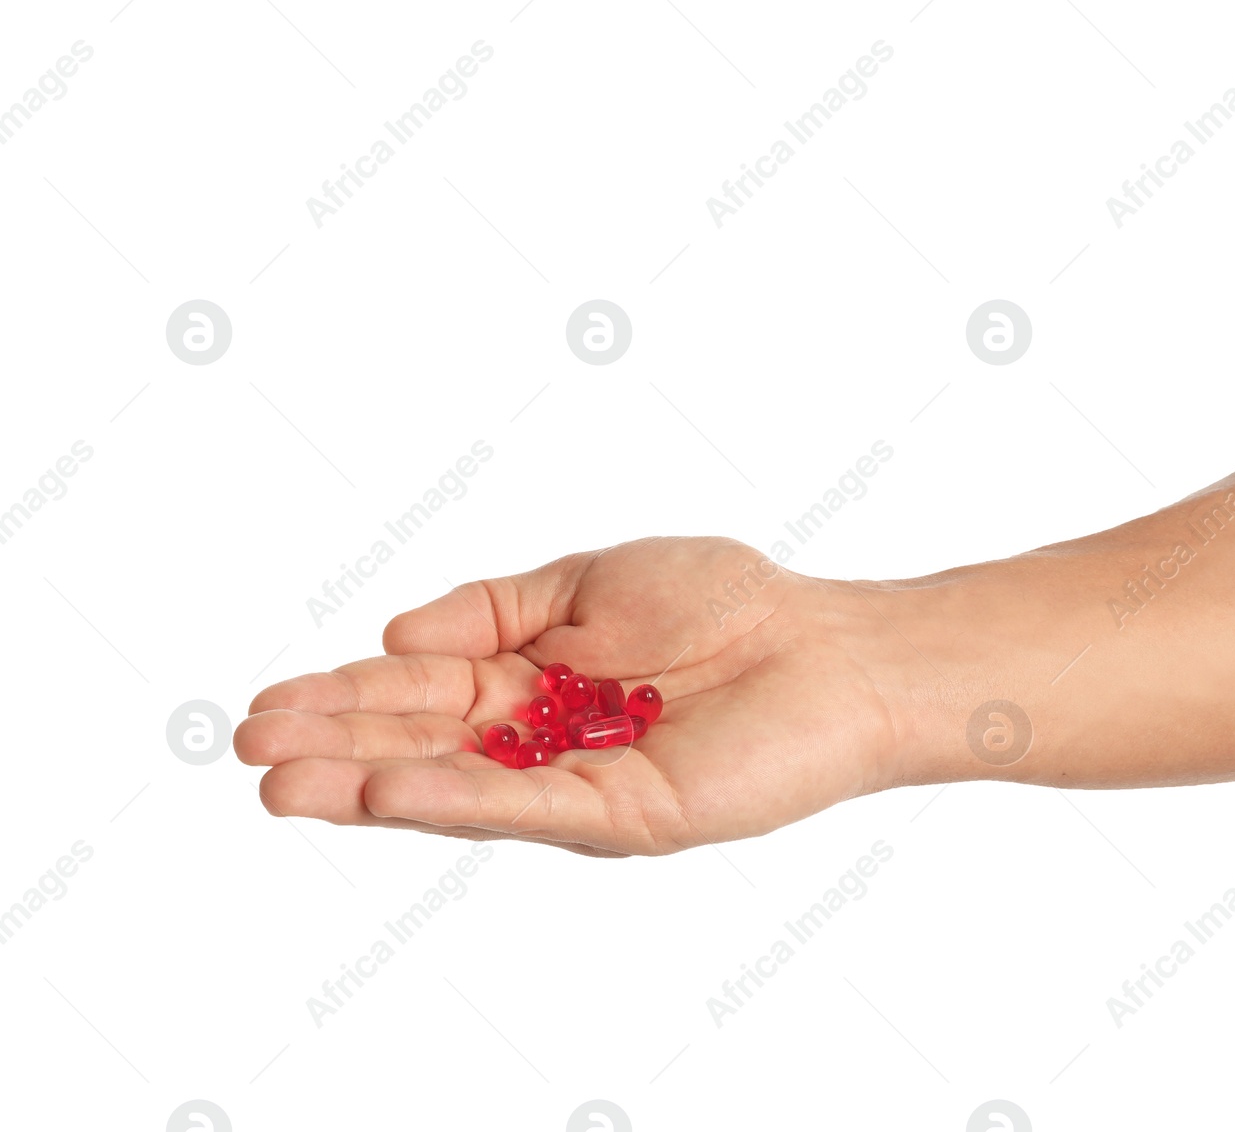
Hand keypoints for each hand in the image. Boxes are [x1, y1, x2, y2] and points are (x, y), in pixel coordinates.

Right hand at [236, 538, 905, 854]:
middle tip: (248, 747)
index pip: (423, 690)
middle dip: (337, 746)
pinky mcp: (625, 812)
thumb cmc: (727, 602)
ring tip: (282, 785)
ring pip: (460, 787)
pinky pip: (529, 805)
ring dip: (369, 786)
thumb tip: (394, 631)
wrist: (828, 644)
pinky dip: (457, 799)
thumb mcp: (588, 579)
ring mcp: (580, 783)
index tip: (270, 701)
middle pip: (424, 744)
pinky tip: (387, 792)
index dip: (347, 695)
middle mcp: (546, 740)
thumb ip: (493, 610)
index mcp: (535, 681)